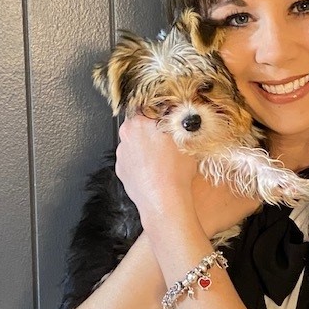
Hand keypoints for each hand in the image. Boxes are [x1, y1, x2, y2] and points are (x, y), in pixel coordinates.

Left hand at [115, 115, 259, 237]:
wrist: (164, 203)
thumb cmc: (175, 171)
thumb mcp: (186, 138)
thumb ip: (180, 121)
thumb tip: (182, 114)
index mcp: (139, 121)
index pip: (148, 106)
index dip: (161, 112)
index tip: (170, 118)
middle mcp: (126, 136)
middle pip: (140, 125)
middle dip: (154, 130)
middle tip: (171, 138)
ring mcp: (122, 155)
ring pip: (137, 144)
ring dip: (148, 147)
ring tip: (166, 159)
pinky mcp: (122, 171)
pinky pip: (134, 161)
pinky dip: (143, 163)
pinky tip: (158, 170)